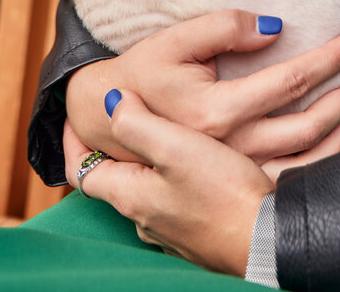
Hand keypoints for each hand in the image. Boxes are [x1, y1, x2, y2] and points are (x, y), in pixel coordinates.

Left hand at [65, 90, 270, 275]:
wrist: (266, 238)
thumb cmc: (221, 192)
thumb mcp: (174, 148)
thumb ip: (137, 123)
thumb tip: (110, 101)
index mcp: (130, 196)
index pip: (83, 172)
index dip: (73, 144)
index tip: (74, 119)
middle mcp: (144, 218)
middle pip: (115, 179)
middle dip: (115, 149)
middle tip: (123, 116)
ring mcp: (171, 230)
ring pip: (147, 190)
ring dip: (148, 164)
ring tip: (162, 134)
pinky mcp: (198, 233)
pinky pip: (174, 202)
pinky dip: (174, 180)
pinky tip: (197, 167)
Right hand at [66, 10, 339, 166]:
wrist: (110, 123)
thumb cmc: (145, 73)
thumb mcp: (176, 40)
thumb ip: (223, 27)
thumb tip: (274, 27)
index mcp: (217, 112)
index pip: (291, 82)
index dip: (328, 59)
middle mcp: (230, 148)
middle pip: (305, 124)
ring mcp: (233, 171)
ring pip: (304, 160)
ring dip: (338, 130)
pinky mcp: (233, 182)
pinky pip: (289, 180)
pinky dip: (320, 161)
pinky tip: (334, 138)